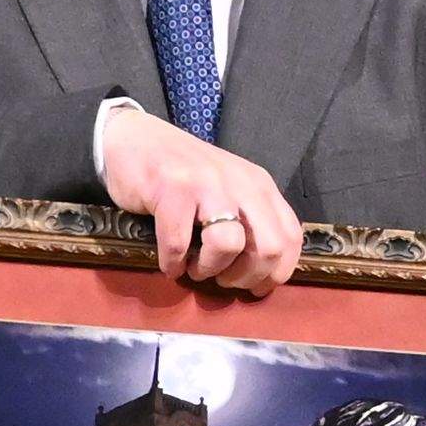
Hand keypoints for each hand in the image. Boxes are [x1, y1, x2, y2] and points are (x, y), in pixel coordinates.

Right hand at [95, 102, 303, 295]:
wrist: (134, 137)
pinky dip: (173, 263)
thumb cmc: (182, 173)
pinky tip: (169, 262)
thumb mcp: (227, 190)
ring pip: (228, 244)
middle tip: (223, 279)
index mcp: (259, 186)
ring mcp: (206, 183)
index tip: (255, 287)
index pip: (291, 237)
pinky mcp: (172, 188)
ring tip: (194, 268)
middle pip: (269, 247)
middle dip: (246, 277)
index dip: (276, 273)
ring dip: (209, 269)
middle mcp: (240, 182)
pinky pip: (179, 243)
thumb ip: (248, 220)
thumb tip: (260, 273)